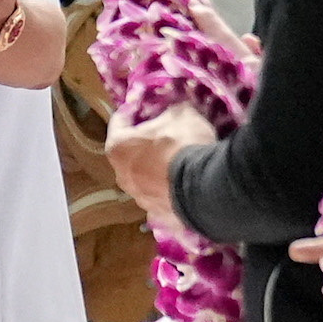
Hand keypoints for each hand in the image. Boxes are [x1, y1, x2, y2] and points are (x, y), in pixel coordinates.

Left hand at [104, 102, 217, 228]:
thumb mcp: (181, 114)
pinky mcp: (158, 215)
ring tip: (176, 163)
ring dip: (155, 170)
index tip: (143, 106)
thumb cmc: (183, 144)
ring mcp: (139, 199)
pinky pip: (161, 199)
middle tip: (162, 135)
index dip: (132, 112)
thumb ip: (172, 111)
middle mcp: (122, 175)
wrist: (204, 187)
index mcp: (118, 147)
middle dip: (143, 144)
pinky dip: (169, 192)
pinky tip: (183, 186)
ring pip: (144, 179)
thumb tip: (175, 112)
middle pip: (129, 154)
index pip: (119, 122)